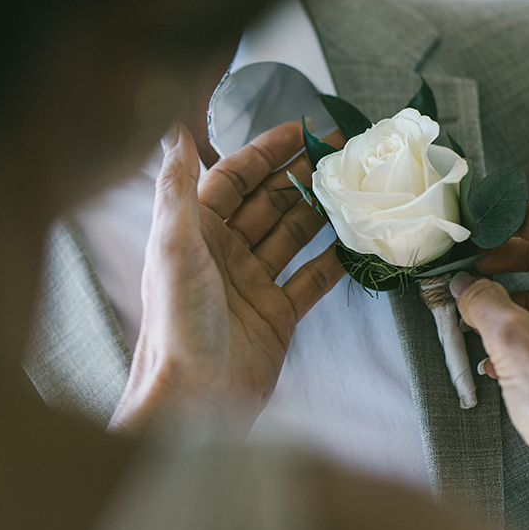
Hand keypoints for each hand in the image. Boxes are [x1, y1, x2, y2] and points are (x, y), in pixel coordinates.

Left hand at [108, 122, 344, 434]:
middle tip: (341, 153)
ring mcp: (252, 284)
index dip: (264, 153)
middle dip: (299, 176)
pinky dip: (333, 260)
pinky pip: (310, 279)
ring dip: (319, 211)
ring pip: (291, 236)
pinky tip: (356, 240)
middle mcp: (223, 254)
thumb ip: (175, 187)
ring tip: (354, 186)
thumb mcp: (172, 247)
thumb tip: (172, 130)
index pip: (232, 179)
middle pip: (266, 203)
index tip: (301, 131)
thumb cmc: (177, 322)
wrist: (195, 399)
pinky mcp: (277, 315)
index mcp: (195, 233)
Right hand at [451, 202, 528, 471]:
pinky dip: (528, 326)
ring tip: (475, 313)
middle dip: (511, 259)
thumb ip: (481, 298)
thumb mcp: (510, 338)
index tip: (483, 228)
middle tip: (475, 267)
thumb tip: (464, 283)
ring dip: (513, 298)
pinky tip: (494, 353)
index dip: (518, 218)